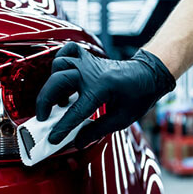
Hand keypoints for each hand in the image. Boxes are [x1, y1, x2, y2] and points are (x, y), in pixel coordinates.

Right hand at [36, 42, 175, 147]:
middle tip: (43, 117)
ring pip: (59, 65)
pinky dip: (59, 61)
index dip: (61, 127)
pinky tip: (61, 77)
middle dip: (45, 101)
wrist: (149, 74)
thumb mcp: (122, 119)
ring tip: (58, 101)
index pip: (75, 111)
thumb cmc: (139, 95)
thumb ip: (97, 130)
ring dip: (52, 84)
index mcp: (102, 88)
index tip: (52, 138)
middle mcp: (91, 72)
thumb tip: (77, 141)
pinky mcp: (87, 57)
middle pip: (58, 82)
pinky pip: (66, 52)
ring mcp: (88, 62)